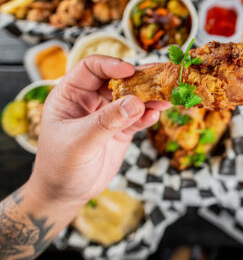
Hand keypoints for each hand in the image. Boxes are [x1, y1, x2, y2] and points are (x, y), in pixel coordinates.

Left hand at [28, 55, 169, 204]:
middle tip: (160, 79)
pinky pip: (138, 117)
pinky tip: (155, 115)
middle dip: (139, 80)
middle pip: (118, 80)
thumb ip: (107, 122)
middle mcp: (90, 100)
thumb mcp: (80, 142)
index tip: (130, 71)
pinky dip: (148, 115)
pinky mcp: (121, 129)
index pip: (91, 68)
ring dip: (149, 97)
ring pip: (132, 97)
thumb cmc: (60, 166)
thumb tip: (135, 102)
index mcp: (70, 94)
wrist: (66, 193)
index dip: (111, 66)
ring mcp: (107, 114)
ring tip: (166, 99)